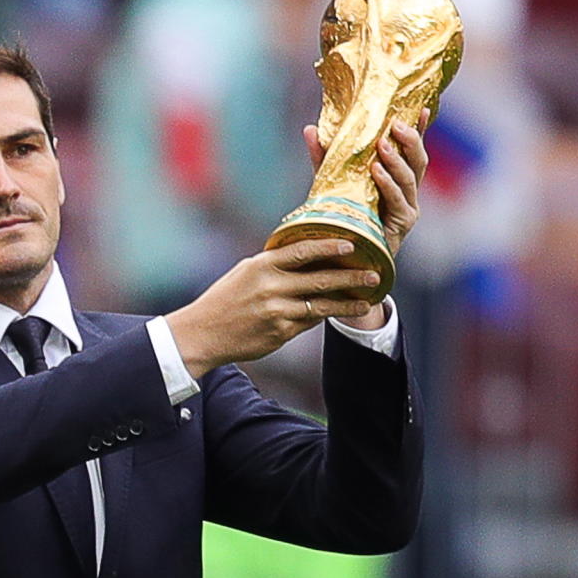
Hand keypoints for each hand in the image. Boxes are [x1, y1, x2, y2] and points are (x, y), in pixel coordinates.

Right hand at [165, 239, 380, 377]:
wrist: (202, 333)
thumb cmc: (224, 300)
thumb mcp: (244, 273)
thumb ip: (272, 265)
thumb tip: (305, 256)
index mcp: (261, 266)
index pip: (301, 251)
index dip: (329, 246)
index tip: (351, 243)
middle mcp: (271, 287)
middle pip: (320, 279)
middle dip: (350, 276)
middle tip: (374, 273)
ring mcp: (277, 311)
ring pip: (322, 305)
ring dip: (348, 302)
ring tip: (368, 299)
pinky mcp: (280, 332)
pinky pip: (309, 322)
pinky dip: (326, 316)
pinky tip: (340, 313)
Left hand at [303, 109, 429, 256]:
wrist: (343, 254)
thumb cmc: (342, 216)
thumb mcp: (331, 181)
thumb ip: (323, 156)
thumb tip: (309, 128)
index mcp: (397, 178)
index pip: (411, 150)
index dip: (420, 129)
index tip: (424, 108)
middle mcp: (408, 191)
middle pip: (418, 160)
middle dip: (411, 139)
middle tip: (396, 124)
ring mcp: (409, 207)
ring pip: (410, 178)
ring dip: (396, 160)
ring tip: (382, 145)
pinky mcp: (402, 223)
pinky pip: (399, 200)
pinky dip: (388, 184)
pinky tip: (377, 172)